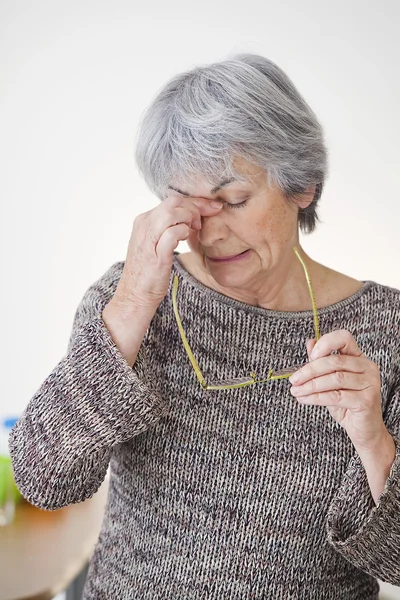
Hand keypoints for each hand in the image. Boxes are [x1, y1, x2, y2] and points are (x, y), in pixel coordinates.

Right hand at [113, 193, 222, 309]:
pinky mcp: (156, 255)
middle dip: (196, 207)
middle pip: (174, 202)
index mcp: (144, 221)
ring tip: (195, 229)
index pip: (172, 201)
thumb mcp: (156, 243)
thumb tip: (189, 219)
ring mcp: (149, 239)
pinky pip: (172, 233)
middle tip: (206, 219)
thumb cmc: (149, 272)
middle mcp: (144, 226)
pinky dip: (184, 232)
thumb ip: (168, 228)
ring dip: (190, 218)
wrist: (135, 295)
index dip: (195, 202)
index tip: (211, 208)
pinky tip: (186, 239)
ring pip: (172, 213)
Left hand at [288, 330, 386, 452]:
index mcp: (359, 357)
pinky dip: (316, 397)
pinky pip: (336, 396)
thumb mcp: (330, 381)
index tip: (311, 355)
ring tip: (296, 391)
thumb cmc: (346, 404)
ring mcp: (370, 383)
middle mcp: (367, 367)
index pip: (344, 338)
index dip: (326, 343)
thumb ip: (321, 362)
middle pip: (334, 361)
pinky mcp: (367, 400)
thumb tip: (310, 342)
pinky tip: (305, 399)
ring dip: (310, 385)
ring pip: (335, 379)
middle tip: (294, 380)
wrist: (363, 430)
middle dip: (309, 371)